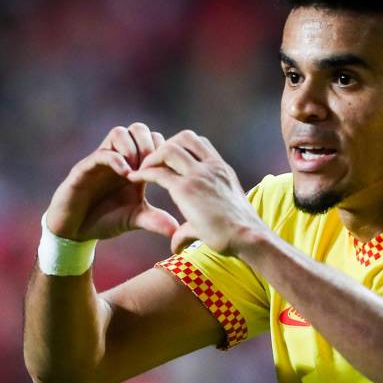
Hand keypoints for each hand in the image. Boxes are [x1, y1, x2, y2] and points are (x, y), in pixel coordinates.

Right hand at [44, 123, 179, 240]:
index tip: (168, 171)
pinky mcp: (84, 168)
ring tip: (137, 172)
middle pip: (138, 129)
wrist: (75, 230)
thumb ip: (155, 220)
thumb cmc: (105, 220)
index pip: (154, 140)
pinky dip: (116, 160)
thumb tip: (177, 229)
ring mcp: (102, 161)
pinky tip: (125, 175)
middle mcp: (119, 158)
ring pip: (119, 132)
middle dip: (150, 145)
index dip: (163, 151)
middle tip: (153, 168)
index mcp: (135, 166)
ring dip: (133, 148)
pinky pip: (101, 153)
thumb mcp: (135, 219)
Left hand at [126, 129, 267, 254]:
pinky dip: (143, 172)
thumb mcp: (217, 222)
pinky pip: (158, 172)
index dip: (182, 148)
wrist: (249, 238)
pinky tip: (133, 178)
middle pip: (185, 138)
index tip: (169, 162)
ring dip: (152, 156)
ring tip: (141, 169)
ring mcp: (199, 176)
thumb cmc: (239, 235)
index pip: (201, 144)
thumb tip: (175, 244)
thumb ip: (191, 228)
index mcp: (223, 171)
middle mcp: (212, 168)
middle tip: (153, 162)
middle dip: (165, 145)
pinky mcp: (186, 189)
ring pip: (169, 149)